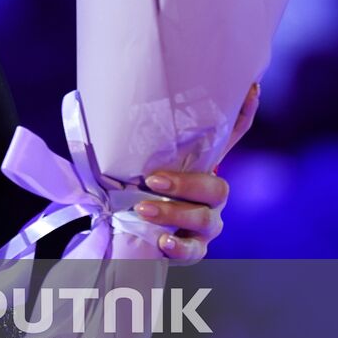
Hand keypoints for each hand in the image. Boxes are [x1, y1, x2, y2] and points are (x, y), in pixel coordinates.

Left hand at [134, 82, 260, 264]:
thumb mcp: (130, 158)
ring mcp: (206, 222)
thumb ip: (126, 139)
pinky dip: (180, 247)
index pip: (229, 137)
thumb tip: (85, 99)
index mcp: (199, 165)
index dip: (243, 113)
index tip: (251, 87)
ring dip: (173, 214)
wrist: (124, 228)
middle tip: (152, 181)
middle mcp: (210, 193)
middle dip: (186, 185)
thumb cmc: (129, 185)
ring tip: (142, 210)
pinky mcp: (195, 247)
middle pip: (217, 187)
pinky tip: (163, 241)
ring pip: (206, 219)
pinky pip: (196, 250)